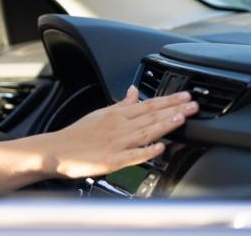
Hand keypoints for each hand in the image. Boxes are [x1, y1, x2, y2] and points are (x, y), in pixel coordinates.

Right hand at [44, 86, 198, 178]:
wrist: (57, 150)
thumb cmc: (78, 134)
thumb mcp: (99, 113)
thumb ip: (121, 104)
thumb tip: (134, 91)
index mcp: (115, 115)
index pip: (147, 105)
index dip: (168, 100)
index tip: (185, 96)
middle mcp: (118, 127)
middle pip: (150, 117)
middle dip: (173, 110)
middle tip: (193, 105)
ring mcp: (116, 144)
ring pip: (144, 132)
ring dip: (164, 125)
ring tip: (181, 119)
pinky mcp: (111, 161)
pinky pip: (132, 156)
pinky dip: (146, 152)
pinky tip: (159, 148)